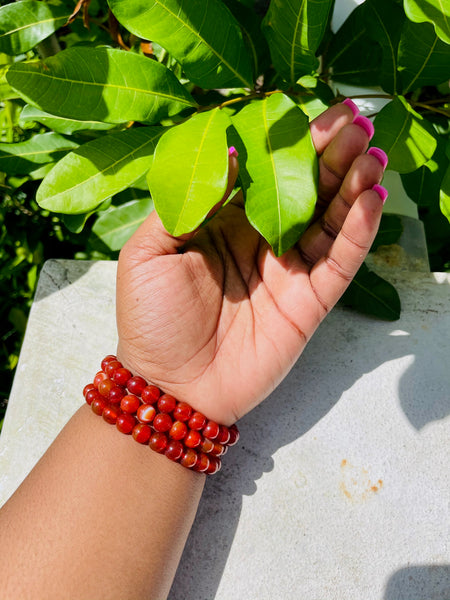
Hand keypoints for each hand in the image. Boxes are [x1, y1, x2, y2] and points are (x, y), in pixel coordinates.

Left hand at [116, 102, 386, 424]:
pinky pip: (340, 261)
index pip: (265, 172)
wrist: (170, 386)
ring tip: (371, 153)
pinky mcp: (310, 301)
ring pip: (331, 219)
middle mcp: (262, 239)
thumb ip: (187, 201)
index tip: (315, 113)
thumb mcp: (149, 251)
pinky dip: (358, 230)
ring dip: (353, 185)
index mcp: (225, 222)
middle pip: (306, 188)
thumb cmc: (151, 319)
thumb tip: (226, 153)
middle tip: (357, 121)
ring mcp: (290, 270)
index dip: (290, 143)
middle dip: (332, 154)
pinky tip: (371, 198)